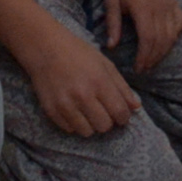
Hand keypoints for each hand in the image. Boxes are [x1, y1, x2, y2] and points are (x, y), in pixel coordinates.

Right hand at [21, 30, 140, 136]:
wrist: (45, 48)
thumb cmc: (78, 53)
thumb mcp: (105, 64)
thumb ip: (122, 87)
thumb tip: (135, 108)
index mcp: (99, 82)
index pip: (120, 113)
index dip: (124, 117)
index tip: (121, 114)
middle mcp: (83, 96)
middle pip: (104, 126)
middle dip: (108, 121)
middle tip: (103, 111)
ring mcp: (65, 104)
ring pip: (87, 132)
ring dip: (91, 124)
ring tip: (88, 111)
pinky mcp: (51, 110)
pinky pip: (69, 129)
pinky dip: (74, 123)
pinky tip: (74, 109)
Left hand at [103, 0, 181, 73]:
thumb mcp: (111, 2)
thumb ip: (113, 25)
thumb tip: (111, 47)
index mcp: (144, 8)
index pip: (148, 40)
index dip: (144, 57)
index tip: (138, 68)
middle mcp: (160, 7)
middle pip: (161, 41)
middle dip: (153, 58)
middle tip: (144, 68)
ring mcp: (168, 3)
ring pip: (172, 34)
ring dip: (164, 50)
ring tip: (153, 60)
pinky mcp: (172, 0)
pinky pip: (180, 22)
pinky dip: (176, 34)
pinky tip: (167, 41)